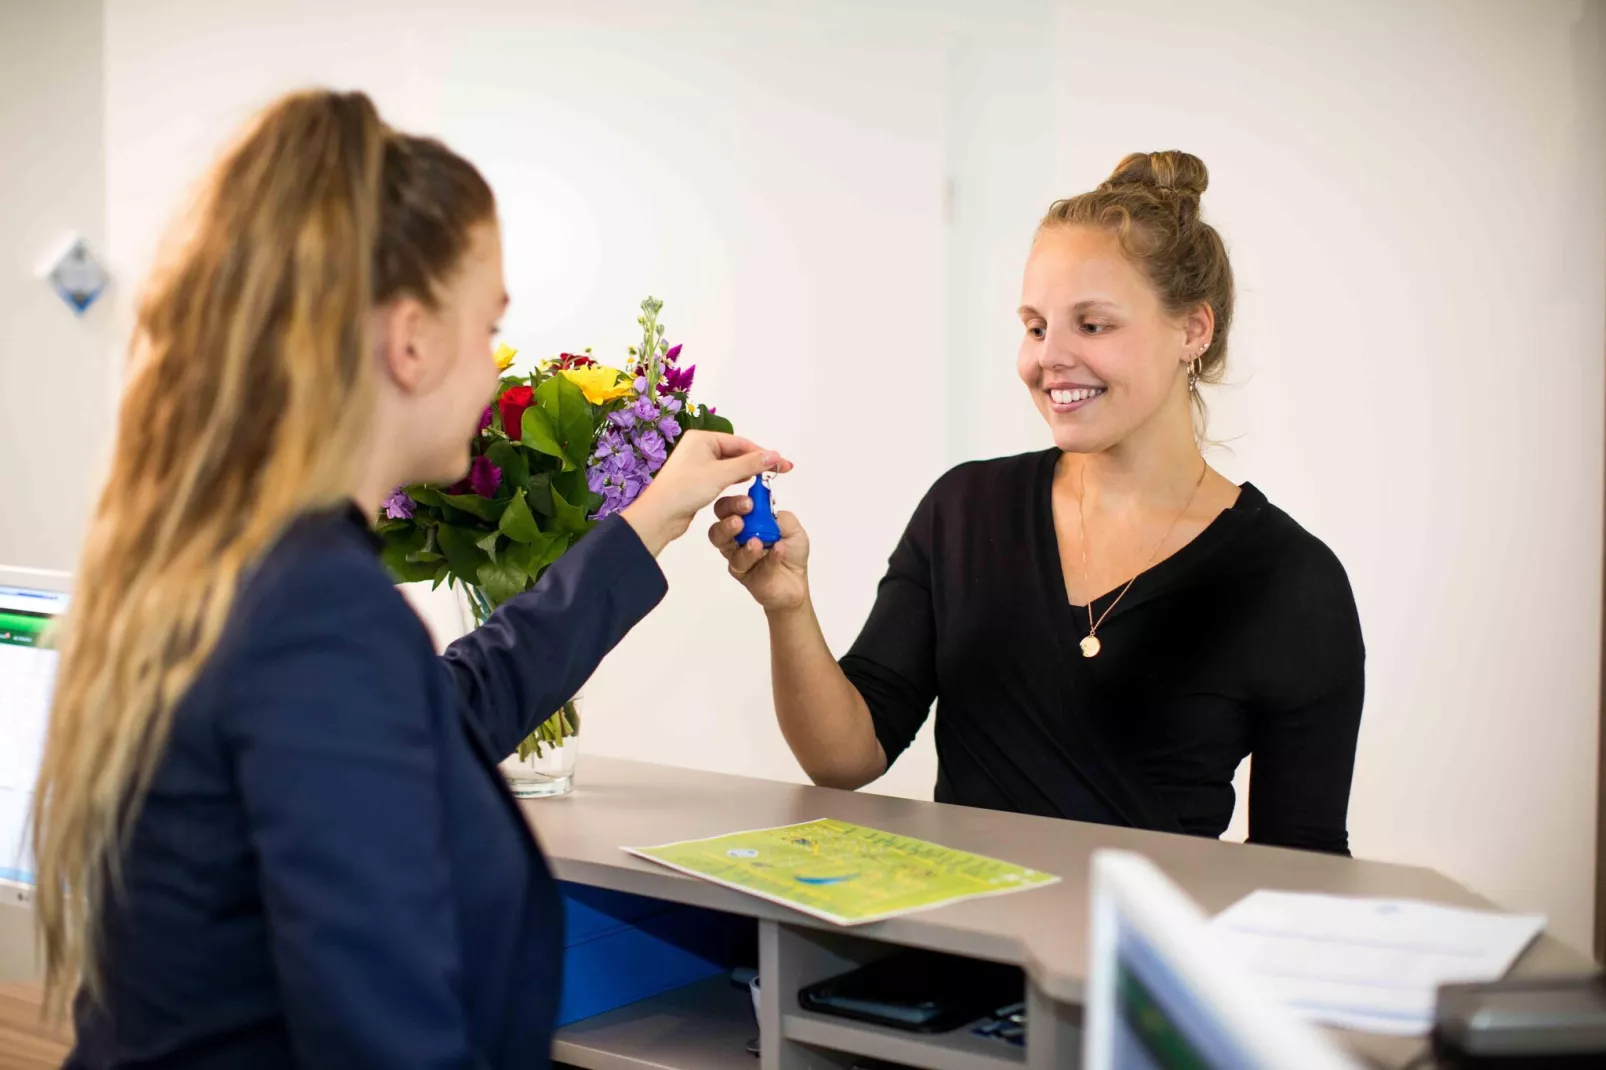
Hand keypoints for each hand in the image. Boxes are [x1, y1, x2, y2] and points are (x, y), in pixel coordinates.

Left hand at [621, 432, 790, 556]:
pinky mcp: (697, 482)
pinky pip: (722, 477)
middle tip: (779, 472)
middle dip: (756, 462)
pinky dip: (736, 481)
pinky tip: (747, 486)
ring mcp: (698, 465)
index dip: (763, 454)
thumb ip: (750, 464)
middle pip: (736, 453)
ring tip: (766, 480)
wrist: (660, 516)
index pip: (740, 443)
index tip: (782, 464)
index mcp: (702, 439)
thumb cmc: (685, 490)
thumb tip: (774, 455)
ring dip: (747, 472)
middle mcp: (699, 448)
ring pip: (730, 466)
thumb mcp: (721, 474)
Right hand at [709, 495, 810, 613]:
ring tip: (757, 543)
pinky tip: (778, 551)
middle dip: (726, 524)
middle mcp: (735, 540)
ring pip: (727, 551)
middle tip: (740, 522)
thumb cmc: (790, 551)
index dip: (732, 504)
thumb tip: (763, 508)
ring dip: (742, 545)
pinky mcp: (744, 576)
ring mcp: (737, 558)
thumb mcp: (791, 527)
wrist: (797, 580)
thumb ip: (777, 517)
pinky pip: (750, 566)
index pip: (727, 509)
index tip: (748, 503)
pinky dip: (766, 558)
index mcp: (744, 522)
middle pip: (717, 530)